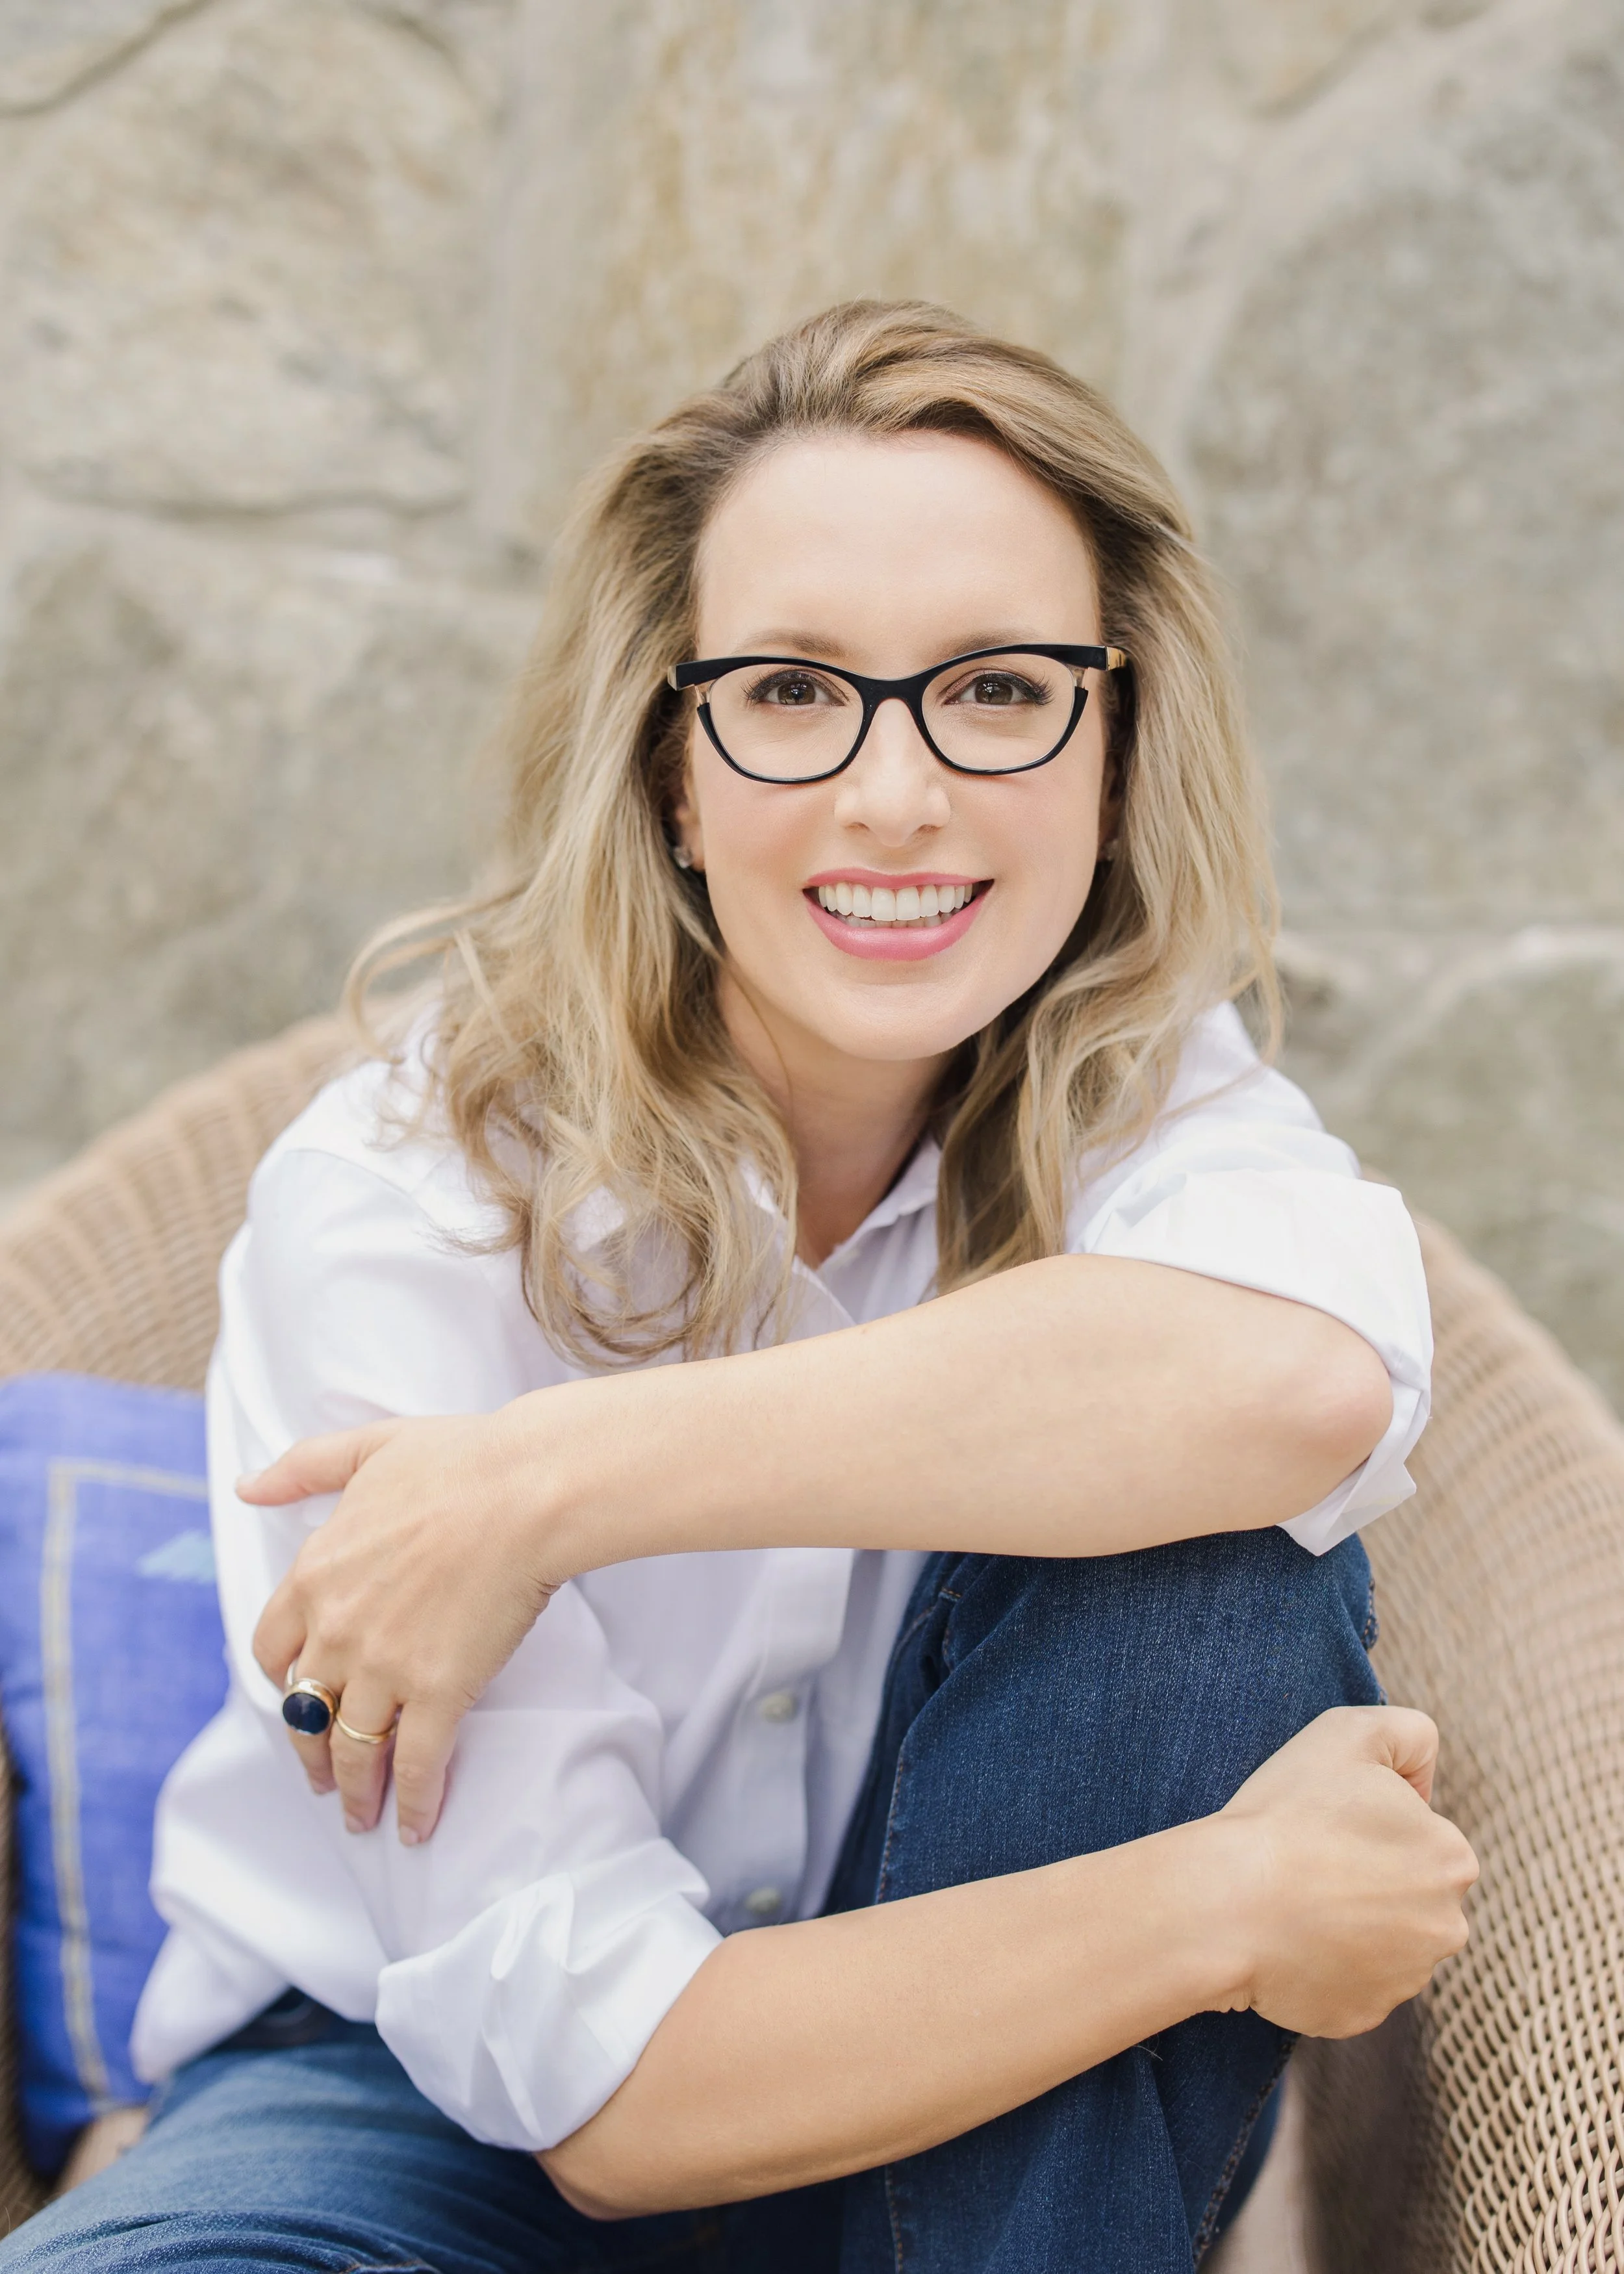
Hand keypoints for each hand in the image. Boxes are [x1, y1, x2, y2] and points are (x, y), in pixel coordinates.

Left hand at [242, 1411, 564, 1842]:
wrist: (526, 1491)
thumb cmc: (460, 1461)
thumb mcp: (368, 1446)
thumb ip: (304, 1467)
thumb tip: (247, 1487)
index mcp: (315, 1573)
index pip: (275, 1648)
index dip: (283, 1681)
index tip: (297, 1699)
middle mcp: (337, 1629)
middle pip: (306, 1710)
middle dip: (311, 1752)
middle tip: (323, 1780)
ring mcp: (385, 1666)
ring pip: (352, 1747)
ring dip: (354, 1790)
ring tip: (361, 1818)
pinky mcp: (439, 1692)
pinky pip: (415, 1762)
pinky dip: (411, 1802)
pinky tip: (415, 1826)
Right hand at [1213, 1705, 1478, 2037]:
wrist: (1230, 1903)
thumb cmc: (1288, 1813)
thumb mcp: (1352, 1731)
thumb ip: (1409, 1733)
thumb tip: (1423, 1781)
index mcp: (1453, 1860)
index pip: (1420, 1835)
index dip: (1370, 1822)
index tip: (1327, 1822)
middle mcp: (1446, 1928)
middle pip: (1408, 1893)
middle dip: (1369, 1878)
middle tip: (1309, 1859)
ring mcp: (1405, 1980)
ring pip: (1382, 1940)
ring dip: (1348, 1922)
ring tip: (1292, 1899)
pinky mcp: (1362, 2016)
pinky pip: (1348, 1984)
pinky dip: (1322, 1964)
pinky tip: (1287, 1938)